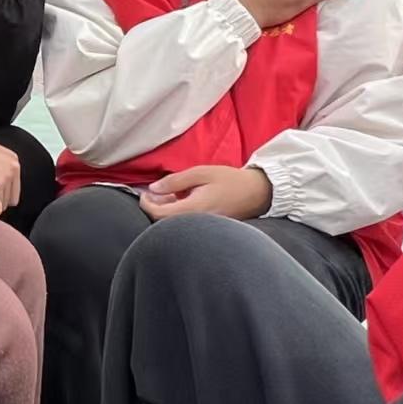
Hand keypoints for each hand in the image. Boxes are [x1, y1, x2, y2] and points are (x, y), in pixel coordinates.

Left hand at [137, 165, 271, 220]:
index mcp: (194, 209)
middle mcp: (197, 224)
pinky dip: (178, 214)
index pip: (159, 215)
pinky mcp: (208, 230)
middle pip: (164, 223)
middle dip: (155, 207)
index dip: (146, 205)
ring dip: (167, 210)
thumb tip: (153, 188)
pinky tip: (184, 200)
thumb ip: (175, 181)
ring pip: (175, 224)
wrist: (258, 192)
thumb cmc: (230, 180)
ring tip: (170, 193)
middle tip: (156, 191)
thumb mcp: (201, 173)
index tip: (144, 193)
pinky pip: (186, 225)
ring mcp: (203, 229)